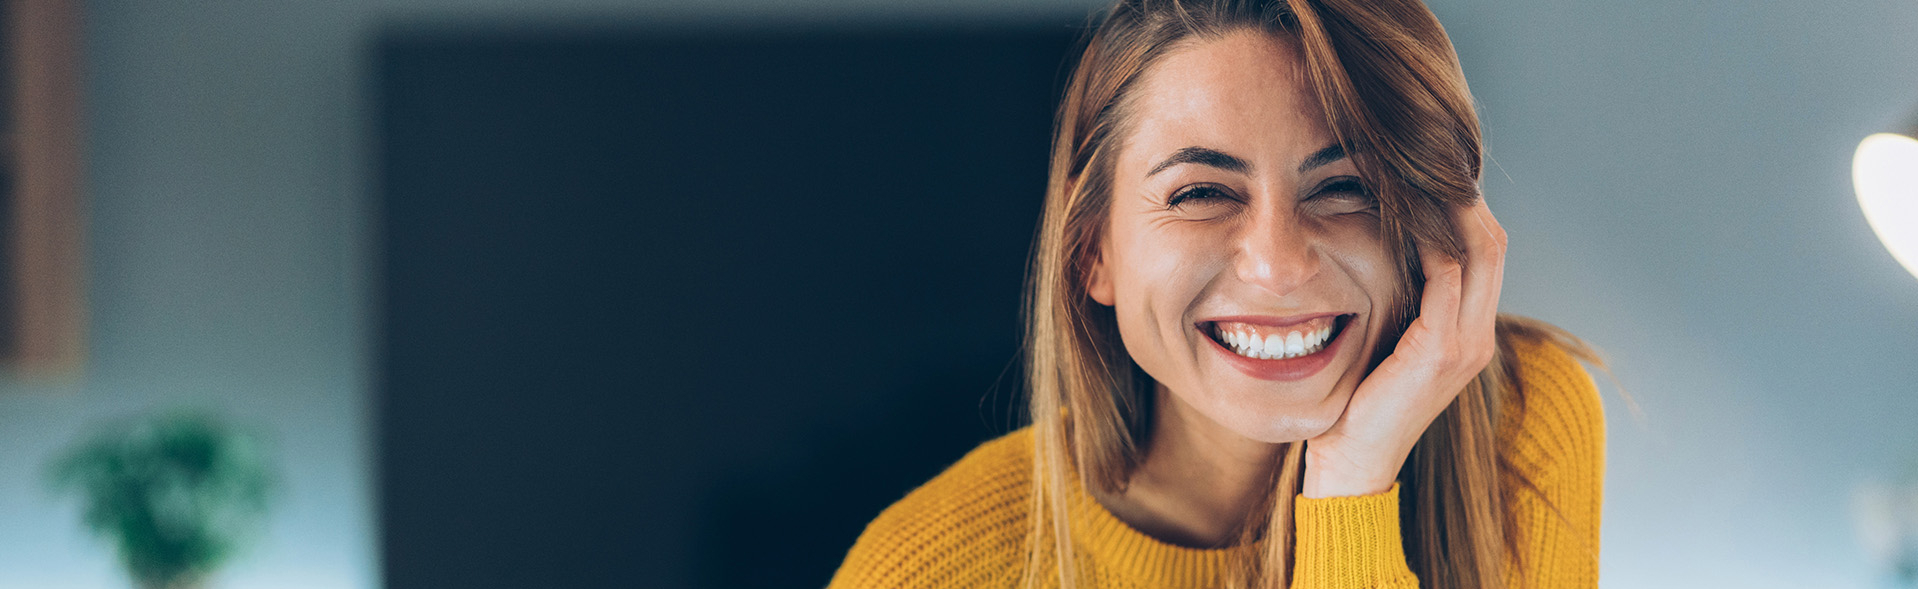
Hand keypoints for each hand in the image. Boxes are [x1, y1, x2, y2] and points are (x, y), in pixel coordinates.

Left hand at [1300, 199, 1507, 497]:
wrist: (1352, 461)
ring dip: (1450, 209)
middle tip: (1428, 159)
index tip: (1430, 173)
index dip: (1464, 209)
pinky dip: (1431, 240)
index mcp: (1470, 334)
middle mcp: (1478, 336)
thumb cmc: (1357, 403)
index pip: (1485, 252)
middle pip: (1492, 242)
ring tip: (1419, 172)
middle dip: (1463, 198)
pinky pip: (1446, 277)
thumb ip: (1397, 307)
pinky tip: (1405, 214)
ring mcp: (1465, 344)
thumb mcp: (1386, 345)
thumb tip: (1377, 253)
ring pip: (1479, 251)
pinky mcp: (1440, 351)